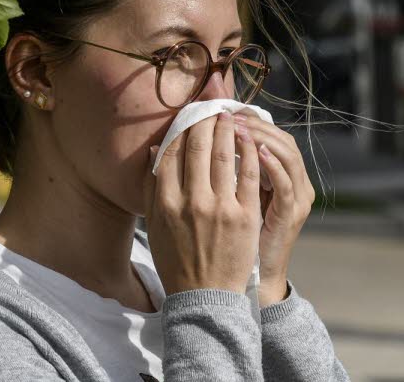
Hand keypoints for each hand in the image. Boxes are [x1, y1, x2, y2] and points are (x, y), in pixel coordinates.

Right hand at [142, 111, 262, 295]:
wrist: (205, 297)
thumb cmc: (177, 261)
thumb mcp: (155, 226)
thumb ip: (152, 187)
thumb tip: (156, 150)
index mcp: (166, 202)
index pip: (173, 152)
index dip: (183, 127)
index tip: (191, 113)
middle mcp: (191, 201)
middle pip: (198, 148)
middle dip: (206, 120)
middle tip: (214, 105)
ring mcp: (219, 208)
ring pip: (224, 156)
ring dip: (228, 130)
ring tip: (232, 115)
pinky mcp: (245, 216)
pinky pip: (249, 175)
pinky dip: (251, 153)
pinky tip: (251, 139)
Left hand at [233, 113, 313, 306]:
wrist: (233, 284)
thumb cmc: (225, 242)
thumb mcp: (225, 201)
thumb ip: (216, 170)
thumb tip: (182, 141)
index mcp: (275, 175)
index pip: (266, 133)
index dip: (246, 117)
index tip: (220, 104)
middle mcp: (291, 181)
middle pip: (278, 136)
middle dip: (252, 120)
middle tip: (227, 108)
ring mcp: (294, 196)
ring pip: (286, 152)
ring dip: (262, 135)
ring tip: (237, 123)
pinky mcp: (291, 212)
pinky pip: (286, 182)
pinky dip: (272, 164)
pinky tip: (258, 150)